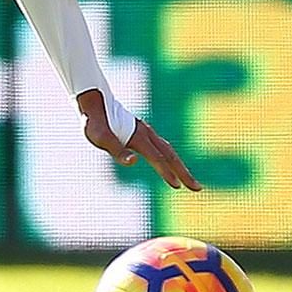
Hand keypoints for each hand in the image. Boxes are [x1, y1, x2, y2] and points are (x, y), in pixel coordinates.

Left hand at [78, 88, 201, 190]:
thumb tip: (134, 162)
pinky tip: (171, 165)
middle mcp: (146, 134)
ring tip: (189, 181)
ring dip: (180, 167)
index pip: (157, 158)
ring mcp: (146, 133)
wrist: (93, 103)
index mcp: (138, 137)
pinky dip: (171, 158)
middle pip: (170, 156)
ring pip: (168, 151)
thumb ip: (117, 151)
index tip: (177, 187)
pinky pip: (162, 147)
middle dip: (184, 173)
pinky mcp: (143, 133)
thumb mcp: (101, 139)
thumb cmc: (94, 123)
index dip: (167, 173)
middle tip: (197, 188)